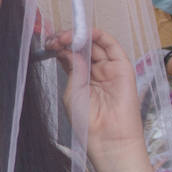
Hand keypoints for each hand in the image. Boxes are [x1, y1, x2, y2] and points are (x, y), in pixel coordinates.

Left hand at [47, 29, 144, 159]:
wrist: (107, 137)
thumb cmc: (88, 121)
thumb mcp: (72, 92)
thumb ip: (73, 69)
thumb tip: (70, 49)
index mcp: (81, 79)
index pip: (70, 55)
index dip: (60, 46)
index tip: (48, 43)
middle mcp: (96, 72)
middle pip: (82, 47)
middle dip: (67, 40)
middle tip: (55, 39)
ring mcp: (109, 69)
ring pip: (95, 44)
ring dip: (80, 36)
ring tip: (66, 37)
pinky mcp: (123, 68)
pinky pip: (112, 47)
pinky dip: (100, 36)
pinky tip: (86, 34)